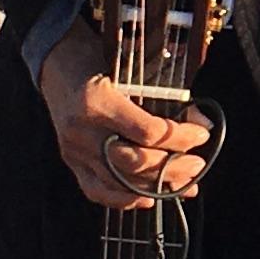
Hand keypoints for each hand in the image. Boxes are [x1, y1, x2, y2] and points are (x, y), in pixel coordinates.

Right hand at [36, 29, 214, 211]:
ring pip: (120, 183)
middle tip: (198, 164)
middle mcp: (82, 130)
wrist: (57, 62)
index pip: (146, 132)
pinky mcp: (71, 161)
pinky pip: (98, 191)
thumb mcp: (130, 68)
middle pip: (134, 163)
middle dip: (173, 168)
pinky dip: (126, 199)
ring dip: (157, 186)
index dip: (180, 137)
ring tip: (185, 182)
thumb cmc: (98, 58)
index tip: (202, 133)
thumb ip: (163, 95)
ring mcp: (74, 150)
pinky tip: (149, 198)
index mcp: (97, 101)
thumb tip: (201, 120)